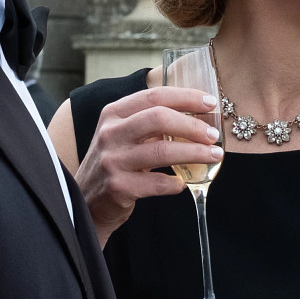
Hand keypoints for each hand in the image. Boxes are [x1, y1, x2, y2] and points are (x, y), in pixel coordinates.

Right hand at [76, 87, 223, 245]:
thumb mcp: (123, 135)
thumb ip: (150, 123)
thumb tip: (196, 116)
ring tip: (213, 156)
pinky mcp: (118, 187)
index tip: (210, 103)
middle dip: (193, 126)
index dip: (186, 97)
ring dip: (195, 153)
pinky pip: (158, 183)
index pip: (154, 96)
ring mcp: (112, 160)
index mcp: (113, 113)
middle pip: (159, 118)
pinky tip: (182, 182)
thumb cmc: (114, 163)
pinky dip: (176, 183)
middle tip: (213, 135)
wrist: (86, 202)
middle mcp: (110, 133)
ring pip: (163, 151)